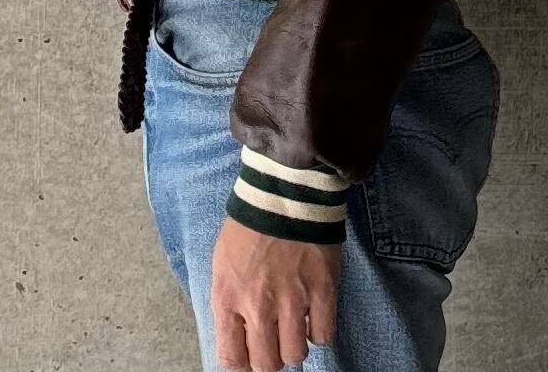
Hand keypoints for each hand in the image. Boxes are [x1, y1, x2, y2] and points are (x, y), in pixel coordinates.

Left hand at [211, 215, 339, 370]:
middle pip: (266, 364)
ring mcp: (292, 300)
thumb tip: (239, 333)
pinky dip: (319, 330)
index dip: (242, 362)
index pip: (231, 358)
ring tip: (294, 326)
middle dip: (269, 358)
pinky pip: (324, 334)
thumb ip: (229, 301)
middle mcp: (257, 305)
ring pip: (295, 355)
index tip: (248, 353)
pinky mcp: (323, 290)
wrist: (284, 192)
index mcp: (227, 297)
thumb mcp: (223, 263)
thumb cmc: (249, 225)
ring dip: (294, 345)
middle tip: (273, 341)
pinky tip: (314, 313)